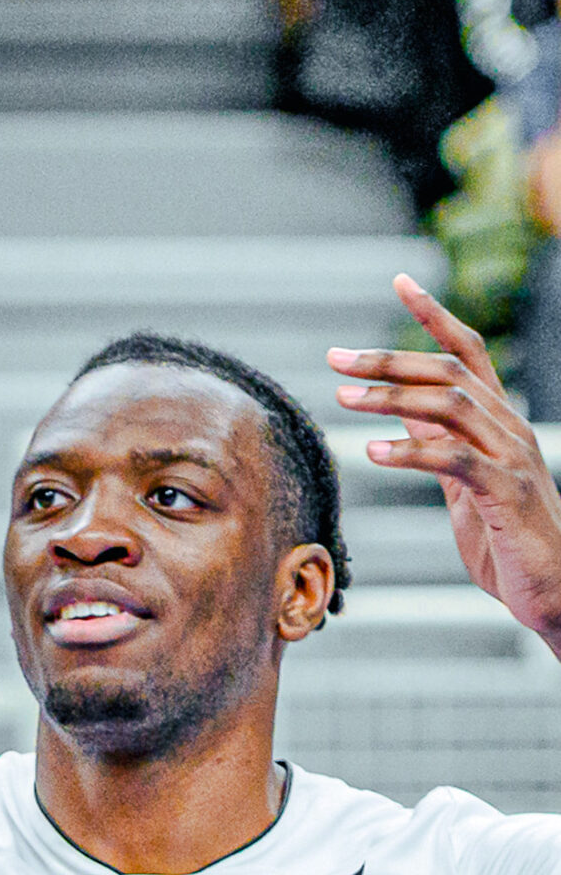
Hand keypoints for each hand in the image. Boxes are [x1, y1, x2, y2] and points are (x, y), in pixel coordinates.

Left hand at [329, 273, 560, 649]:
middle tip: (336, 356)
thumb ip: (439, 447)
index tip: (399, 283)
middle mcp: (509, 428)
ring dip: (392, 398)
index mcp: (499, 422)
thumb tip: (403, 415)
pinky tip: (372, 453)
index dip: (434, 315)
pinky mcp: (505, 492)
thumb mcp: (462, 488)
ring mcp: (511, 457)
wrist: (554, 591)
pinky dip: (411, 452)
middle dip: (390, 359)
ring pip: (451, 405)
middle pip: (449, 372)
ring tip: (343, 398)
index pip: (467, 352)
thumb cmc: (508, 541)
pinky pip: (454, 460)